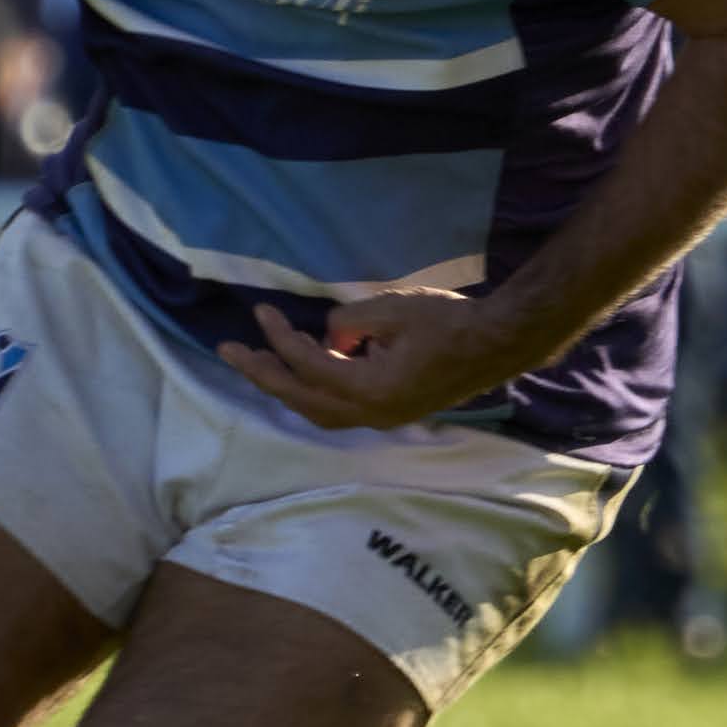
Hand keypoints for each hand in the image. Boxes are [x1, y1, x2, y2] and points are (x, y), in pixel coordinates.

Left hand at [218, 287, 527, 431]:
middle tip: (228, 350)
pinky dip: (311, 391)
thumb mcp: (394, 309)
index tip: (260, 312)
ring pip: (317, 411)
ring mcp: (381, 418)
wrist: (497, 345)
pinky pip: (337, 409)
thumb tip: (327, 333)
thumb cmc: (450, 322)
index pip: (308, 366)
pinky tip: (302, 368)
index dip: (279, 338)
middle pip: (301, 400)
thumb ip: (349, 321)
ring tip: (255, 361)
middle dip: (262, 374)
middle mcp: (371, 414)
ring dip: (284, 386)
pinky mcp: (389, 412)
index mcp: (370, 390)